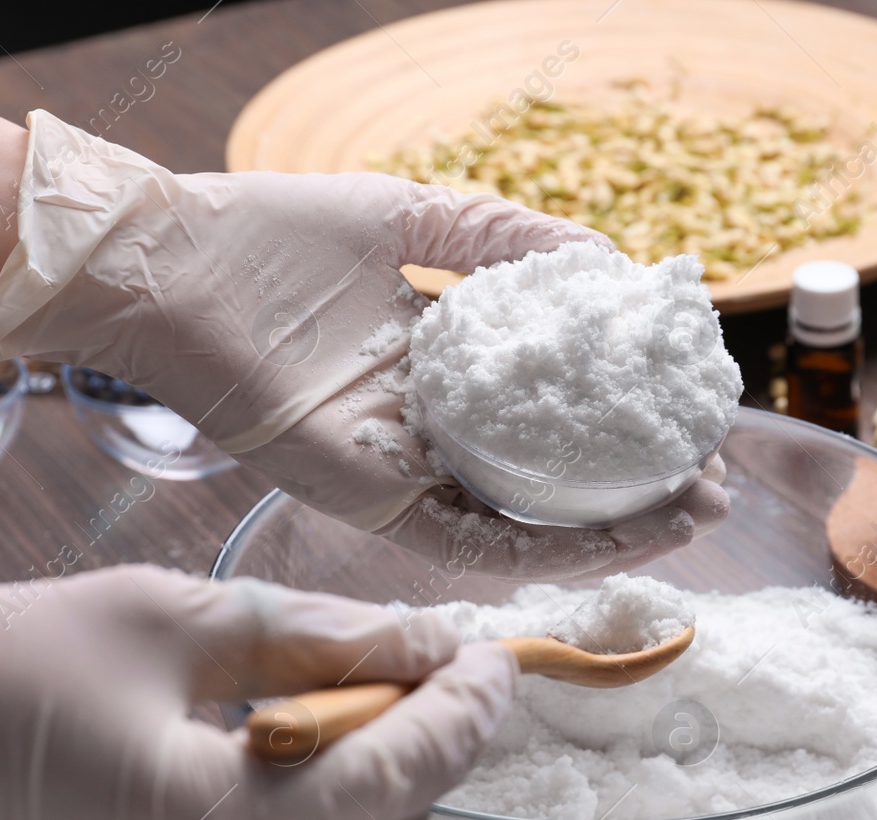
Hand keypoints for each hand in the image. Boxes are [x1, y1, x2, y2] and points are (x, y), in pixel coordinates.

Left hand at [0, 111, 728, 579]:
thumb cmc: (266, 235)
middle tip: (712, 480)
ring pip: (522, 525)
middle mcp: (423, 428)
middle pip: (546, 477)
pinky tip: (622, 532)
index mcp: (430, 364)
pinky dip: (548, 545)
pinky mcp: (369, 503)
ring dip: (611, 529)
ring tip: (693, 514)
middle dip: (635, 487)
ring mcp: (399, 472)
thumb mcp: (407, 218)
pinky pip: (470, 542)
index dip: (618, 414)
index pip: (543, 406)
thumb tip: (604, 260)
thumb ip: (500, 235)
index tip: (690, 403)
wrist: (164, 264)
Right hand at [0, 566, 514, 819]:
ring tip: (314, 731)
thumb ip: (317, 638)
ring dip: (352, 819)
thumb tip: (421, 643)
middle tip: (396, 684)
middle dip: (409, 767)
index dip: (466, 711)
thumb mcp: (169, 619)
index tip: (493, 662)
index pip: (400, 774)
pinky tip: (252, 791)